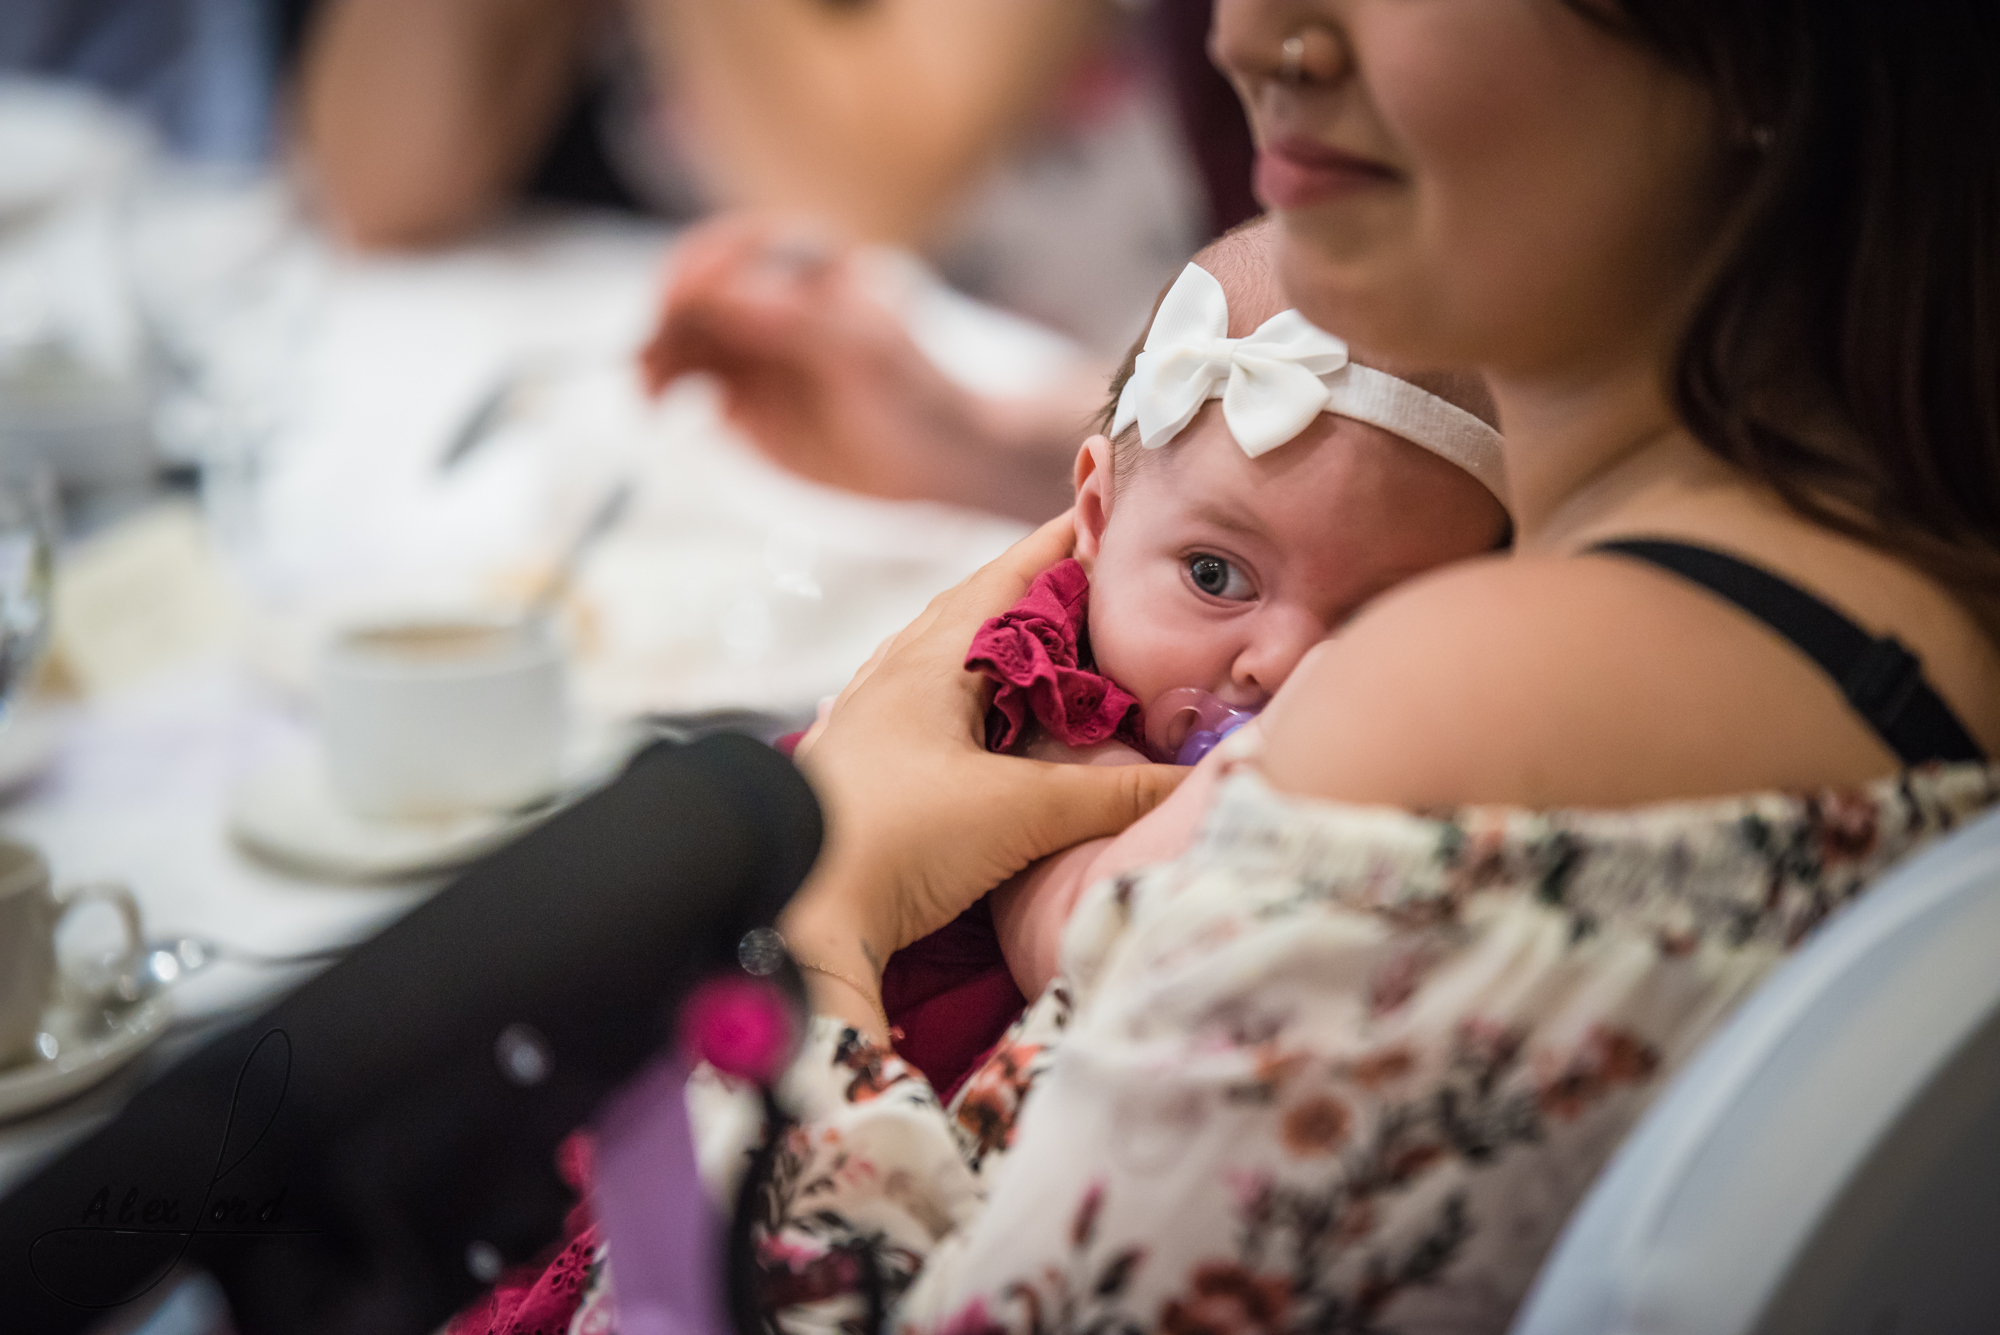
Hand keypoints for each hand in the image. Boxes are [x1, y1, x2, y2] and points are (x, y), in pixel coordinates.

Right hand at [639, 213, 1078, 520]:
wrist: (944, 464)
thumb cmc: (922, 397)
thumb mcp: (867, 353)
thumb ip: (796, 321)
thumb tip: (724, 294)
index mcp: (807, 270)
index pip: (736, 252)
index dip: (701, 269)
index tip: (681, 298)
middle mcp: (772, 306)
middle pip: (697, 297)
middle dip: (669, 319)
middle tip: (649, 354)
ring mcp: (754, 354)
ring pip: (684, 342)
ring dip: (657, 358)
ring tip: (650, 392)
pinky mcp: (744, 404)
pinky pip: (690, 388)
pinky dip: (667, 393)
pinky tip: (662, 409)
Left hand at [780, 513, 1187, 1032]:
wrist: (794, 912)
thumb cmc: (897, 838)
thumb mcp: (1022, 811)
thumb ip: (1116, 793)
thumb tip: (1202, 780)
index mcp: (932, 657)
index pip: (1009, 575)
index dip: (1063, 545)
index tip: (1114, 518)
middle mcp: (896, 674)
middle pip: (980, 613)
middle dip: (1044, 597)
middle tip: (1106, 590)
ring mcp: (874, 720)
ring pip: (954, 663)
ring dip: (1007, 652)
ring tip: (1060, 654)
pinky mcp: (867, 768)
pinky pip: (934, 709)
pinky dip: (979, 703)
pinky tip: (991, 725)